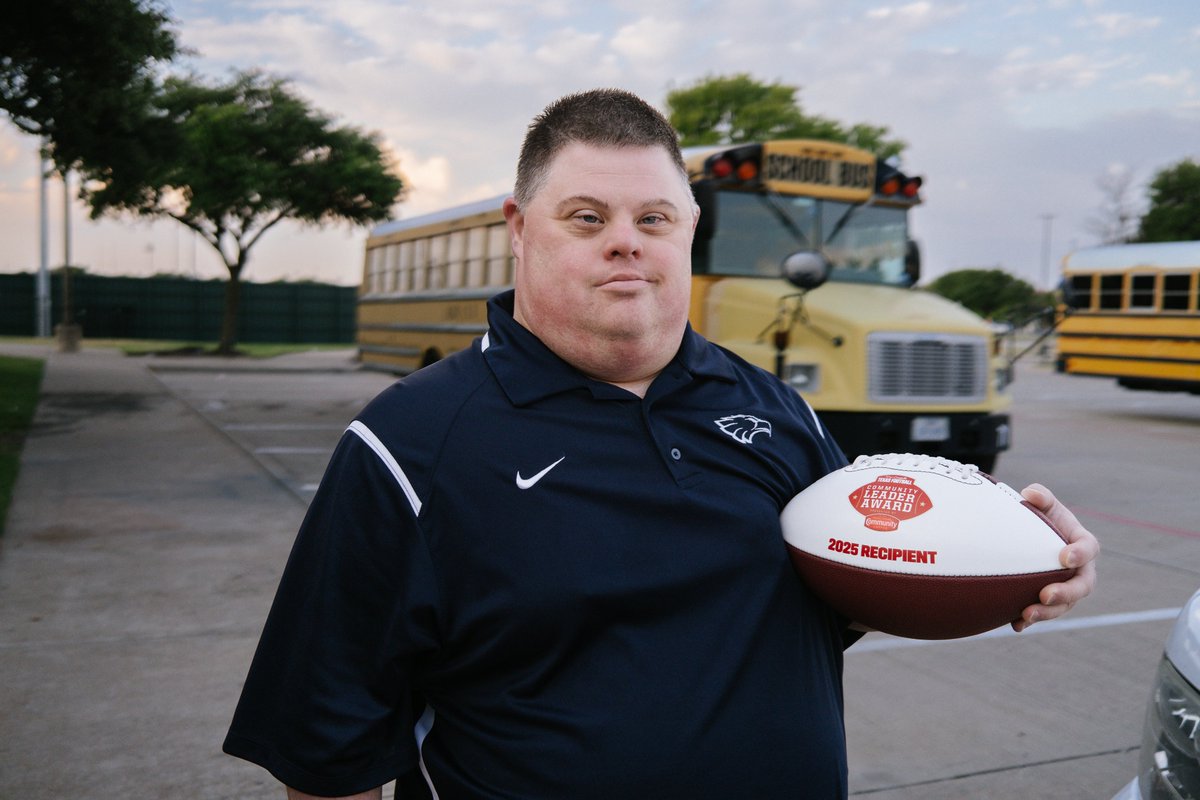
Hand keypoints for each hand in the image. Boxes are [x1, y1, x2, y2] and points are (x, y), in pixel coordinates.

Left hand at [1012, 483, 1098, 631]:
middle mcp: (1080, 570)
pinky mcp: (1049, 601)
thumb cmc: (1040, 517)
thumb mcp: (1042, 504)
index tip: (1064, 557)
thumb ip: (1041, 497)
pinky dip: (1030, 620)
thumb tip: (1031, 494)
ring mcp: (1067, 588)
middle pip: (1082, 586)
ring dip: (1047, 612)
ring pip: (1064, 605)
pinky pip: (1044, 614)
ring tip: (1026, 614)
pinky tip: (1016, 625)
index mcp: (1082, 544)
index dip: (1080, 554)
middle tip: (1045, 595)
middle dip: (1066, 593)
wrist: (1029, 538)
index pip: (1089, 548)